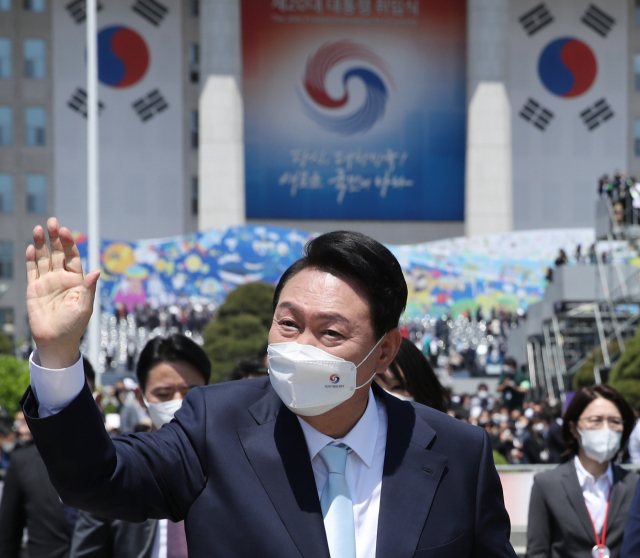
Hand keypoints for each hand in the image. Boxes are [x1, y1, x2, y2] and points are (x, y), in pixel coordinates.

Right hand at [26, 218, 99, 368]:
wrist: (56, 340)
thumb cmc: (74, 325)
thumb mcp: (84, 307)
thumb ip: (89, 288)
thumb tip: (97, 271)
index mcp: (77, 280)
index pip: (73, 257)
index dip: (69, 244)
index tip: (65, 231)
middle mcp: (62, 278)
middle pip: (58, 253)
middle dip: (55, 237)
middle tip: (51, 222)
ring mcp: (48, 282)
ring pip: (44, 258)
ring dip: (41, 244)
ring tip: (38, 229)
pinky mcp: (34, 289)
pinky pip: (32, 271)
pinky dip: (31, 259)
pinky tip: (31, 248)